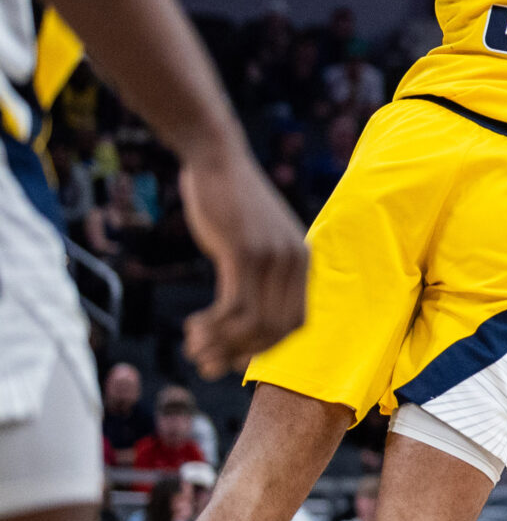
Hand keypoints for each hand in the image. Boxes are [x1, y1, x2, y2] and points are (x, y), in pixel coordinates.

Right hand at [177, 145, 307, 375]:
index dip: (266, 348)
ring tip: (193, 347)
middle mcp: (294, 262)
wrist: (216, 158)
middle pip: (277, 331)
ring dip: (221, 344)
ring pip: (254, 324)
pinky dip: (213, 326)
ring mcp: (272, 257)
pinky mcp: (243, 251)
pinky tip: (192, 326)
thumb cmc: (229, 201)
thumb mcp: (256, 237)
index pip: (296, 324)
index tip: (234, 357)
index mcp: (302, 261)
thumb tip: (249, 309)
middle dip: (240, 353)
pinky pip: (234, 307)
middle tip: (205, 362)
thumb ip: (262, 269)